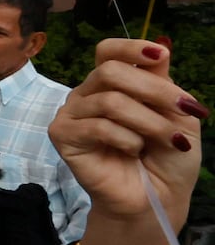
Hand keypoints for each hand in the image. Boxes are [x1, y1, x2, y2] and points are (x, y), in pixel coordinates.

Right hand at [50, 40, 202, 233]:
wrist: (157, 197)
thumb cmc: (168, 157)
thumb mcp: (179, 116)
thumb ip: (166, 82)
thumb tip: (161, 47)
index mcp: (114, 84)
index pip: (108, 51)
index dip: (131, 47)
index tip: (159, 55)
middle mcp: (88, 93)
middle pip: (110, 70)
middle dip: (153, 90)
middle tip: (181, 111)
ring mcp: (72, 114)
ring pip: (109, 101)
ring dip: (148, 121)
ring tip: (167, 140)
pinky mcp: (62, 136)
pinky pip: (97, 126)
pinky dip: (126, 138)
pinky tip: (133, 150)